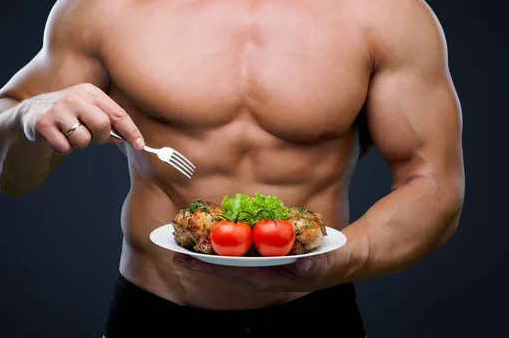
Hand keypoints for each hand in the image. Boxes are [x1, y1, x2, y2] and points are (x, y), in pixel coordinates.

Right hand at [22, 83, 144, 153]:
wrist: (31, 113)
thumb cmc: (70, 114)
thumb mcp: (90, 111)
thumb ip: (110, 123)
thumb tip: (135, 141)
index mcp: (90, 92)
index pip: (118, 113)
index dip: (131, 132)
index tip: (141, 146)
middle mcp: (74, 96)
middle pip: (102, 126)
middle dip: (101, 138)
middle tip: (92, 136)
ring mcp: (57, 109)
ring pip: (83, 140)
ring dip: (79, 144)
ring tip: (70, 134)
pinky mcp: (43, 123)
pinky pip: (65, 148)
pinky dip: (64, 148)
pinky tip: (57, 137)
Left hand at [172, 252, 331, 292]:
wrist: (334, 261)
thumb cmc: (325, 264)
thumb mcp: (321, 266)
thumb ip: (312, 266)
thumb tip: (303, 264)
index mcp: (267, 278)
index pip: (232, 272)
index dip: (209, 266)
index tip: (188, 260)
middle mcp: (258, 272)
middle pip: (223, 266)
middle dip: (200, 258)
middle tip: (174, 250)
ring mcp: (259, 262)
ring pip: (228, 256)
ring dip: (207, 248)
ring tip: (185, 240)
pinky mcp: (262, 251)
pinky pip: (239, 246)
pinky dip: (223, 239)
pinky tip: (211, 230)